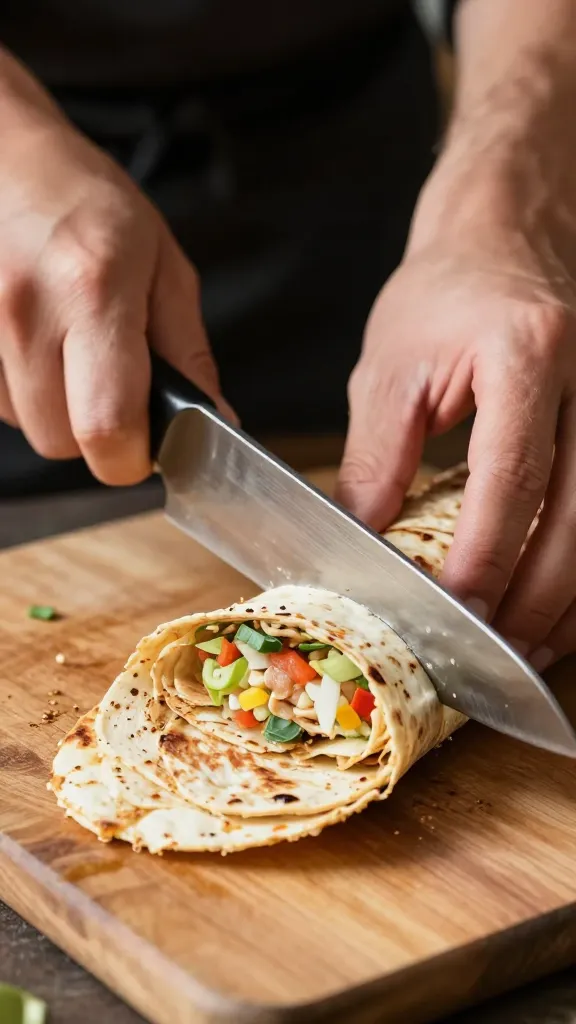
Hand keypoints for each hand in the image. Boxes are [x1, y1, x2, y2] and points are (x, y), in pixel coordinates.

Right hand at [0, 53, 232, 483]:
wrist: (4, 157)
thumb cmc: (88, 204)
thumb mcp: (163, 266)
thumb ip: (188, 353)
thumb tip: (216, 424)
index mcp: (95, 291)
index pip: (108, 427)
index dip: (130, 455)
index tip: (145, 444)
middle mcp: (26, 310)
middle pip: (61, 441)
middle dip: (94, 430)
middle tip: (108, 379)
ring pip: (24, 426)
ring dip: (54, 406)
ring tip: (65, 343)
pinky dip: (20, 387)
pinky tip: (32, 340)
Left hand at [337, 169, 575, 671]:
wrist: (509, 235)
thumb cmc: (446, 293)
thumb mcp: (391, 368)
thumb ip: (376, 459)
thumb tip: (362, 542)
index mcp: (528, 352)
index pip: (513, 474)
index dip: (486, 553)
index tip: (456, 610)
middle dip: (537, 598)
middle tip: (495, 654)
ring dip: (571, 599)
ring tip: (530, 650)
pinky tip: (560, 605)